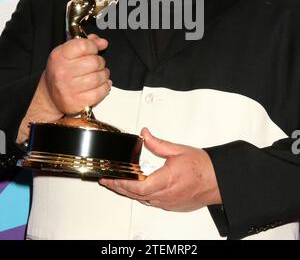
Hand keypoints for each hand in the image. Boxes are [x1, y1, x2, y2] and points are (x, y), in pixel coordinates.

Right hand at [44, 33, 110, 114]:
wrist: (50, 95)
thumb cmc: (61, 72)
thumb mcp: (67, 53)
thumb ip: (85, 43)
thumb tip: (102, 42)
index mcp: (59, 56)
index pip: (83, 46)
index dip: (93, 46)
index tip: (94, 49)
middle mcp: (62, 72)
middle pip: (94, 62)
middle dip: (100, 62)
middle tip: (97, 64)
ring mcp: (69, 89)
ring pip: (99, 77)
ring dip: (104, 75)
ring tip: (99, 74)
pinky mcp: (77, 102)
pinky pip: (100, 92)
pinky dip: (104, 87)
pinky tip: (101, 84)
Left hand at [99, 128, 221, 210]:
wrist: (217, 180)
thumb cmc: (202, 167)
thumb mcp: (178, 150)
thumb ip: (157, 143)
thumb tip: (144, 134)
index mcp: (167, 180)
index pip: (138, 186)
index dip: (122, 183)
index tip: (111, 178)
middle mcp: (166, 195)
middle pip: (136, 195)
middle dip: (119, 187)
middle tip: (107, 181)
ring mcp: (168, 202)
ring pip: (142, 200)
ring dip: (129, 193)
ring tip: (117, 184)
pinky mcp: (172, 206)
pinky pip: (152, 203)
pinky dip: (141, 197)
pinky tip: (136, 190)